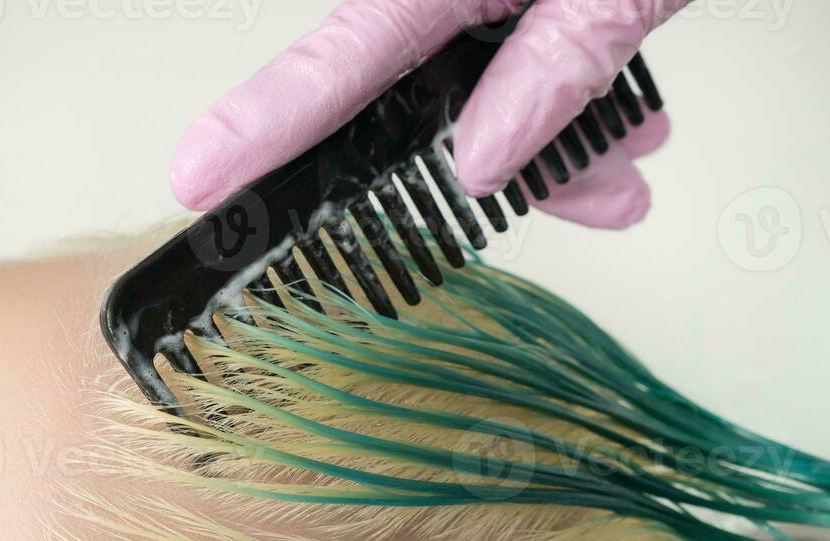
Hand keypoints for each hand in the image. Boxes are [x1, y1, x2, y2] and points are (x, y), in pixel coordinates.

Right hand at [171, 0, 687, 229]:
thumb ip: (561, 59)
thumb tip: (483, 158)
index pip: (343, 55)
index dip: (264, 123)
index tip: (199, 176)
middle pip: (425, 97)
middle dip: (495, 166)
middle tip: (589, 197)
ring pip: (486, 92)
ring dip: (560, 144)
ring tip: (629, 169)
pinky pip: (526, 60)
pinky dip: (577, 103)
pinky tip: (629, 129)